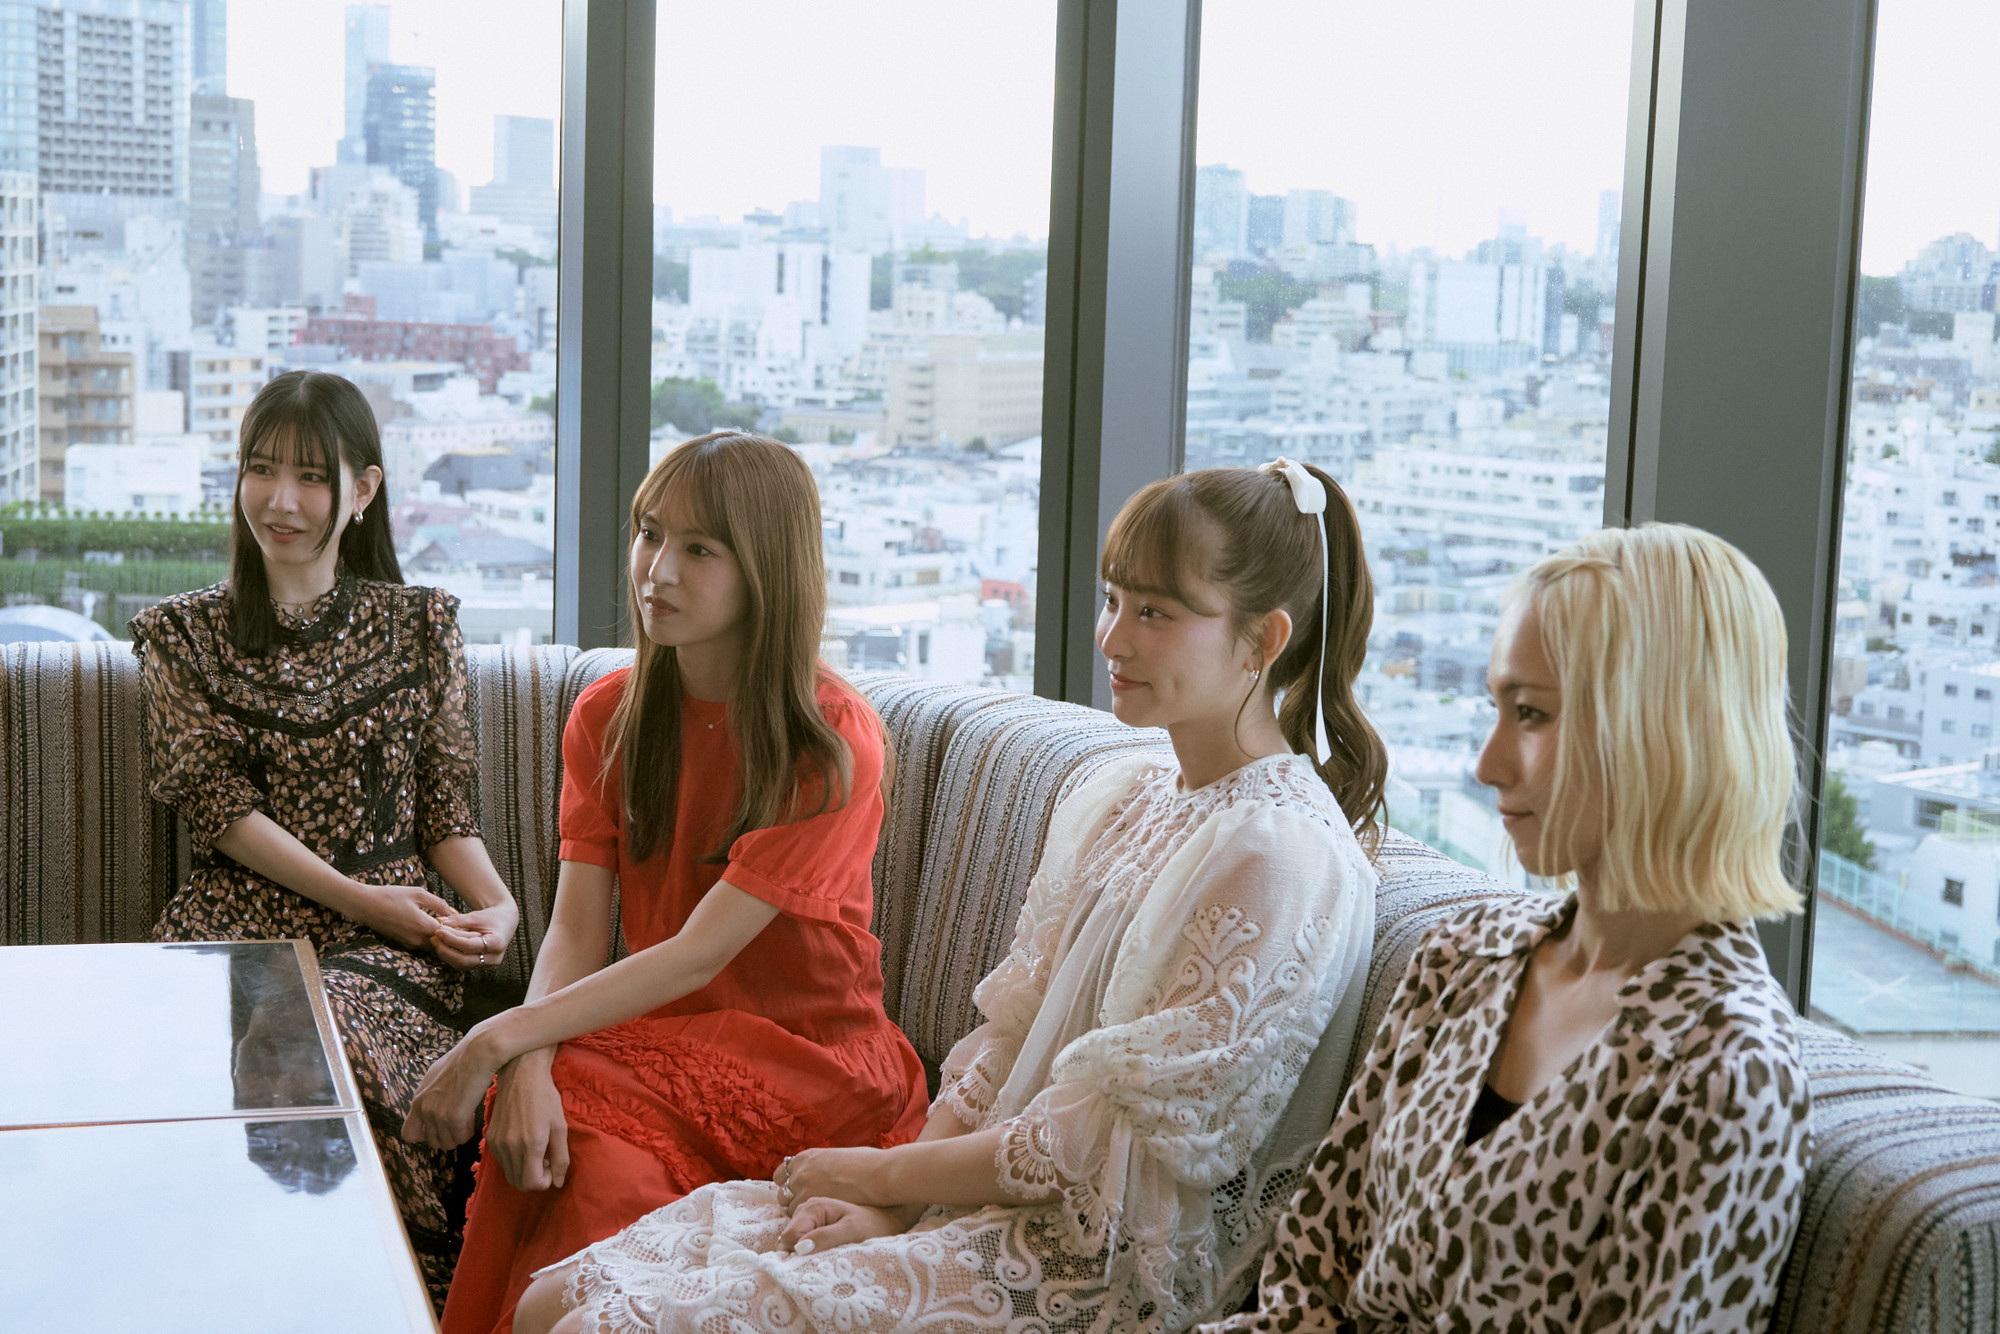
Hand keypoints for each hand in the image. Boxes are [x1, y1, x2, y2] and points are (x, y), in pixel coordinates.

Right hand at [345, 881, 456, 949]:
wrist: (364, 906)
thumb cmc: (391, 896)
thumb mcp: (418, 893)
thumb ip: (438, 903)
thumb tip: (453, 912)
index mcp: (423, 926)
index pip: (451, 933)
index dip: (461, 929)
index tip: (471, 924)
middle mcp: (417, 939)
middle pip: (444, 943)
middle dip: (455, 936)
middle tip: (466, 928)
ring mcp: (410, 943)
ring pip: (434, 946)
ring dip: (443, 939)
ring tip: (453, 928)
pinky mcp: (404, 944)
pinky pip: (424, 945)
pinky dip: (432, 939)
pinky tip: (437, 928)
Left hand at [403, 1024, 504, 1148]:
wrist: (479, 1051)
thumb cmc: (465, 1058)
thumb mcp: (438, 1075)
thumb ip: (432, 1094)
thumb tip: (438, 1104)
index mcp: (418, 1098)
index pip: (409, 1134)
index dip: (426, 1134)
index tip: (441, 1125)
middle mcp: (423, 1108)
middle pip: (431, 1142)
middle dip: (447, 1136)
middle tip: (460, 1122)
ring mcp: (436, 1114)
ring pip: (446, 1144)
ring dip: (458, 1135)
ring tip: (468, 1118)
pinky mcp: (453, 1117)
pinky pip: (460, 1138)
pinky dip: (468, 1132)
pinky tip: (473, 1117)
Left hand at [430, 900, 520, 971]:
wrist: (504, 922)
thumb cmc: (492, 917)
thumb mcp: (478, 915)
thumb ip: (459, 920)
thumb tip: (440, 922)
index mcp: (497, 943)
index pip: (469, 946)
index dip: (452, 939)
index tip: (438, 930)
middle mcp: (494, 958)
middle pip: (464, 960)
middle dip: (445, 950)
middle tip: (433, 938)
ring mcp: (487, 964)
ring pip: (461, 964)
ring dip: (445, 954)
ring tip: (435, 941)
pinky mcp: (480, 966)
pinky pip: (462, 964)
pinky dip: (450, 956)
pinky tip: (442, 947)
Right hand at [488, 1052, 569, 1191]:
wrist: (521, 1074)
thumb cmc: (546, 1098)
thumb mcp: (560, 1127)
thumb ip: (560, 1158)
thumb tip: (558, 1183)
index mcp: (530, 1145)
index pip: (531, 1184)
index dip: (544, 1182)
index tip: (551, 1167)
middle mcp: (510, 1147)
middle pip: (518, 1184)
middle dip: (534, 1180)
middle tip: (545, 1161)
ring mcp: (497, 1143)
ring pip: (509, 1174)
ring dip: (523, 1172)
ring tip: (537, 1152)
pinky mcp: (490, 1137)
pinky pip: (502, 1162)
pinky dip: (514, 1162)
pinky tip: (525, 1144)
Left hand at [776, 1146, 893, 1210]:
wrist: (879, 1175)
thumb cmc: (868, 1165)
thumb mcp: (839, 1157)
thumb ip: (824, 1165)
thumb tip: (824, 1172)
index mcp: (807, 1157)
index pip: (782, 1173)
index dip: (790, 1185)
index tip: (798, 1193)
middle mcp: (801, 1170)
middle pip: (782, 1191)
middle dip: (791, 1200)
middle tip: (805, 1210)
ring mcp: (804, 1186)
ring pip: (787, 1206)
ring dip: (797, 1213)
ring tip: (812, 1219)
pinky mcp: (810, 1202)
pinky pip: (798, 1216)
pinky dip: (804, 1221)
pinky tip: (816, 1223)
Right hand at [777, 1197, 918, 1254]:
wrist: (887, 1219)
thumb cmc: (872, 1225)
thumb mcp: (852, 1232)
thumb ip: (826, 1237)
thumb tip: (799, 1248)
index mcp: (813, 1206)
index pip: (790, 1236)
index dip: (796, 1254)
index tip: (810, 1266)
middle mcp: (806, 1209)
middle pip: (788, 1238)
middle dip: (797, 1254)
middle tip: (818, 1263)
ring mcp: (808, 1217)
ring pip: (792, 1242)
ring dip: (801, 1254)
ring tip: (822, 1259)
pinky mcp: (812, 1225)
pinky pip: (799, 1242)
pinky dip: (806, 1251)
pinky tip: (821, 1255)